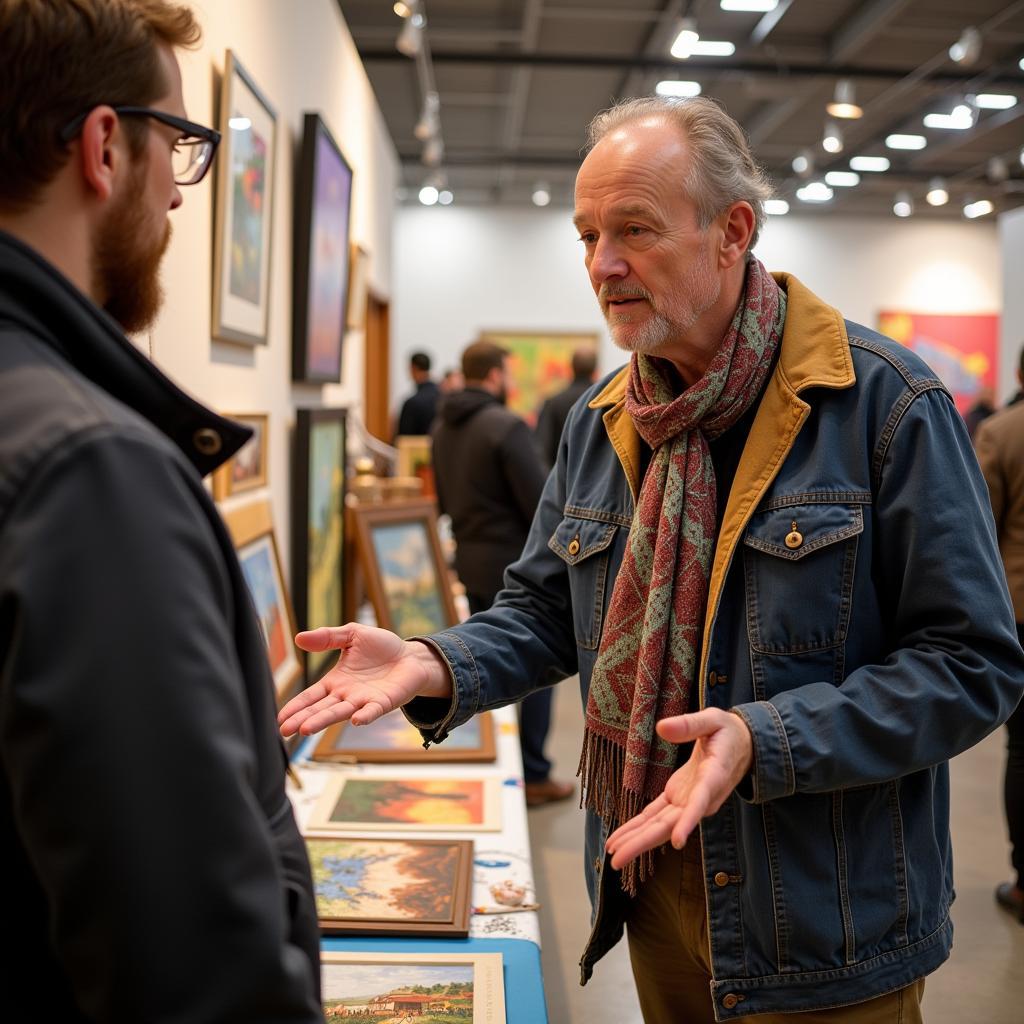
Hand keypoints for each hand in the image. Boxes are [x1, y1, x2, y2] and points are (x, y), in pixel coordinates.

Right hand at [277, 624, 451, 736]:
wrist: (411, 656)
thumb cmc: (381, 647)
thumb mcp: (351, 635)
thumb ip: (327, 637)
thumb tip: (298, 638)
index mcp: (336, 682)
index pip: (311, 696)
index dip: (295, 706)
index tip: (279, 718)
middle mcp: (346, 695)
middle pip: (320, 709)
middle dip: (302, 719)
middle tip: (284, 731)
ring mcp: (364, 701)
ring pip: (340, 713)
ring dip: (324, 721)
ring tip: (306, 729)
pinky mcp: (383, 702)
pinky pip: (372, 711)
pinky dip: (364, 715)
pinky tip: (355, 720)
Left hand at [606, 709, 752, 870]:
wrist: (741, 746)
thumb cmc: (728, 732)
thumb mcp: (713, 720)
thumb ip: (690, 725)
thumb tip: (662, 728)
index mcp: (713, 777)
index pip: (700, 802)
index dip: (689, 821)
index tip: (678, 841)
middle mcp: (700, 798)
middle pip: (671, 825)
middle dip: (643, 843)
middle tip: (617, 861)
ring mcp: (687, 801)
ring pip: (659, 826)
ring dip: (635, 840)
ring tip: (612, 856)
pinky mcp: (677, 798)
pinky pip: (655, 816)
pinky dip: (636, 827)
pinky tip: (620, 840)